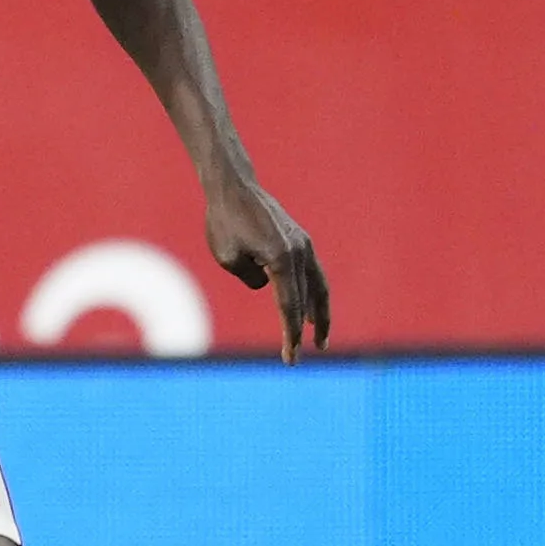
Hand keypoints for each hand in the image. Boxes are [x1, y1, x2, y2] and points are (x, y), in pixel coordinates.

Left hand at [202, 171, 329, 360]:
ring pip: (318, 285)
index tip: (290, 358)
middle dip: (307, 330)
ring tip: (320, 336)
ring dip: (320, 312)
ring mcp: (303, 244)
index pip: (289, 307)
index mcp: (281, 259)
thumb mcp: (229, 259)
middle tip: (305, 354)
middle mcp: (298, 252)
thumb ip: (252, 279)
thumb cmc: (224, 222)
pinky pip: (311, 272)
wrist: (233, 187)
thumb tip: (269, 285)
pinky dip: (313, 292)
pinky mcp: (299, 239)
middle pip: (308, 300)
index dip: (291, 335)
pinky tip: (310, 307)